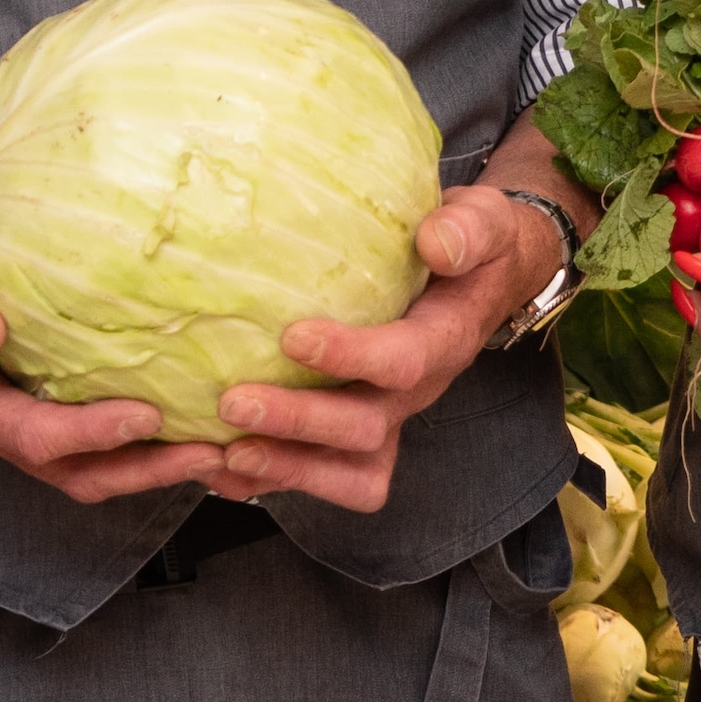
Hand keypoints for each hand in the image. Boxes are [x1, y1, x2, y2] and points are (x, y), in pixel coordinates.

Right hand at [0, 198, 225, 505]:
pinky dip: (147, 439)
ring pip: (95, 465)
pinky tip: (195, 422)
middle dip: (145, 471)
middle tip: (211, 453)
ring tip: (221, 453)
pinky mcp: (45, 398)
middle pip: (78, 472)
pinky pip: (100, 434)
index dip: (94, 433)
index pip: (37, 437)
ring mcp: (23, 416)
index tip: (149, 413)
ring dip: (155, 466)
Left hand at [220, 184, 553, 510]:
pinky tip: (216, 467)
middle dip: (298, 423)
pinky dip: (269, 477)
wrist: (476, 282)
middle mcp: (413, 393)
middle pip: (363, 429)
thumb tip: (436, 242)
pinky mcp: (356, 432)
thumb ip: (468, 231)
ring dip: (282, 466)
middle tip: (233, 403)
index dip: (350, 357)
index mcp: (442, 342)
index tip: (292, 336)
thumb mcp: (484, 224)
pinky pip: (321, 474)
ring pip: (345, 470)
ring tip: (221, 454)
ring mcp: (385, 418)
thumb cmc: (470, 247)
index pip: (403, 361)